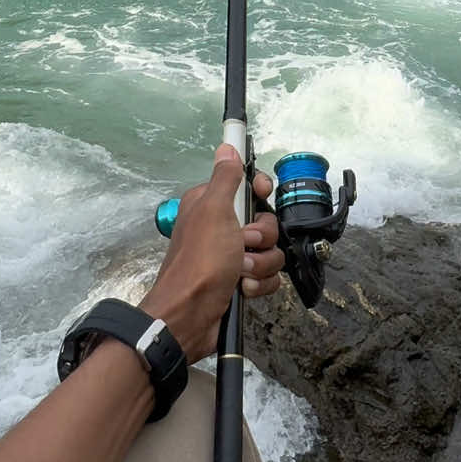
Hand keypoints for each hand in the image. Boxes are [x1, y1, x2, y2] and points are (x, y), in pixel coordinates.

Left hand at [140, 145, 285, 362]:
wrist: (190, 316)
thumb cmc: (201, 260)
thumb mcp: (214, 211)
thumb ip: (225, 178)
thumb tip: (226, 146)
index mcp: (212, 205)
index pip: (248, 186)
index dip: (260, 191)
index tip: (261, 195)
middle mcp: (222, 228)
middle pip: (265, 221)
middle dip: (262, 237)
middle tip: (244, 245)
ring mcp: (232, 257)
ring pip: (271, 251)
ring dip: (260, 264)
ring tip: (240, 273)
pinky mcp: (241, 281)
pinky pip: (268, 276)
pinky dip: (258, 284)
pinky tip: (242, 289)